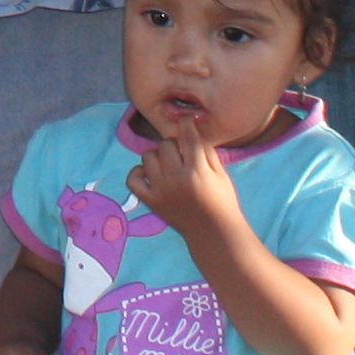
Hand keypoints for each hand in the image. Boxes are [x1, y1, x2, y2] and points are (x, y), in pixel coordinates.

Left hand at [127, 113, 243, 238]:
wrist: (214, 234)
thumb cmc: (222, 202)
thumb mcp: (221, 174)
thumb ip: (206, 151)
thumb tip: (191, 130)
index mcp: (197, 171)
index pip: (187, 137)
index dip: (186, 123)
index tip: (186, 120)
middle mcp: (176, 179)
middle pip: (165, 145)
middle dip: (174, 145)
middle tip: (182, 154)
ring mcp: (161, 191)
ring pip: (148, 157)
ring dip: (158, 157)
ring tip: (168, 165)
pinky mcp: (151, 201)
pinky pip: (133, 178)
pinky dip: (139, 173)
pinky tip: (151, 174)